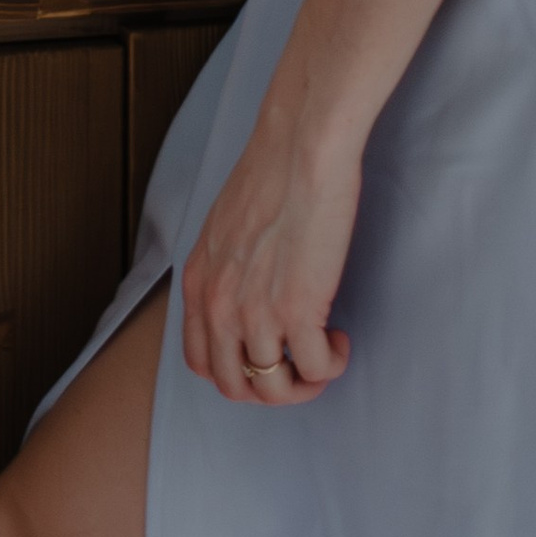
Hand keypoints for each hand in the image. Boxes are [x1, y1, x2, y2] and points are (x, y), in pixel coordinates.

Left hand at [180, 83, 358, 406]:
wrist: (302, 147)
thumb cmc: (273, 173)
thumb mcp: (224, 228)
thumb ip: (225, 269)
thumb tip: (246, 292)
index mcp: (196, 284)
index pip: (201, 362)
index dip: (237, 372)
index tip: (267, 356)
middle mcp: (218, 305)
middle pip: (235, 386)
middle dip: (271, 388)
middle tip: (299, 366)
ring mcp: (256, 313)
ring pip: (275, 389)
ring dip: (305, 381)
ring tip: (323, 352)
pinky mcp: (299, 311)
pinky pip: (315, 369)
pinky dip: (330, 365)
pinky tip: (338, 340)